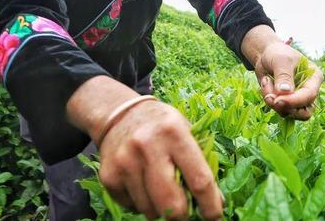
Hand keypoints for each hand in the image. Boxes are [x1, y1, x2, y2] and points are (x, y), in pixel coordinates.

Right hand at [97, 100, 222, 219]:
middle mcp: (148, 146)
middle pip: (172, 204)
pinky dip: (142, 204)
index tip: (215, 216)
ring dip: (160, 210)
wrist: (120, 114)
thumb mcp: (185, 131)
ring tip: (162, 191)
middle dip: (183, 216)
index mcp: (174, 133)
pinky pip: (132, 207)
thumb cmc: (162, 126)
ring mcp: (125, 162)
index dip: (210, 205)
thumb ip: (200, 163)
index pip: (199, 180)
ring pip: (150, 210)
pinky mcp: (109, 176)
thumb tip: (215, 201)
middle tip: (186, 212)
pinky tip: (143, 185)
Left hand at [254, 42, 324, 119]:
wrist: (266, 55)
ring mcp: (297, 99)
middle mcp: (308, 91)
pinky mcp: (286, 103)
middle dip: (286, 107)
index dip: (294, 101)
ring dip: (273, 102)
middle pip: (305, 112)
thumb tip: (285, 92)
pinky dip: (269, 99)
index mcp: (314, 78)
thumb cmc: (277, 53)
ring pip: (289, 112)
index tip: (278, 100)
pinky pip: (278, 109)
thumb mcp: (281, 60)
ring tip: (266, 82)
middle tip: (269, 97)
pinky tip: (266, 84)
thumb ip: (283, 76)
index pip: (309, 95)